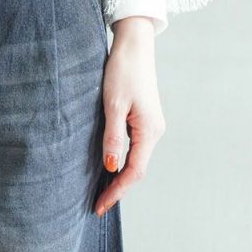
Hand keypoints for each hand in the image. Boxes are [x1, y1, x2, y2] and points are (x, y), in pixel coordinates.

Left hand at [95, 15, 165, 216]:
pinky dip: (122, 160)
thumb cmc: (123, 71)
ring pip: (136, 159)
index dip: (117, 191)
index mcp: (149, 131)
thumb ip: (113, 137)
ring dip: (120, 175)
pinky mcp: (144, 118)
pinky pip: (135, 146)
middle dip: (118, 188)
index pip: (134, 171)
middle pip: (137, 169)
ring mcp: (151, 125)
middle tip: (97, 204)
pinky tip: (109, 164)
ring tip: (100, 190)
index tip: (100, 206)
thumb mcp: (113, 104)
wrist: (134, 46)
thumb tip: (111, 167)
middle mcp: (154, 132)